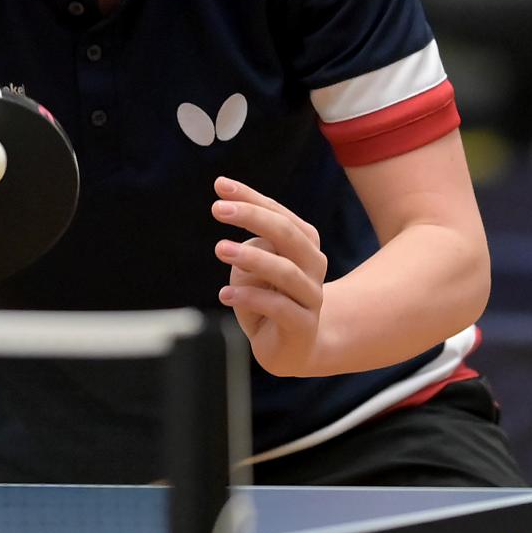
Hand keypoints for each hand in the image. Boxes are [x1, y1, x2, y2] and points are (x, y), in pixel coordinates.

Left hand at [212, 176, 328, 376]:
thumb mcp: (254, 268)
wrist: (292, 347)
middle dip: (252, 216)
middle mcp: (314, 264)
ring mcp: (312, 295)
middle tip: (218, 209)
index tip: (219, 185)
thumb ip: (252, 249)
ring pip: (284, 270)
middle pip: (287, 233)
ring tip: (220, 248)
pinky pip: (278, 306)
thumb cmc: (268, 297)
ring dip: (250, 257)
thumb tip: (238, 246)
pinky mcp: (303, 325)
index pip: (277, 213)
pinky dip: (250, 297)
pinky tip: (225, 293)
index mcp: (304, 242)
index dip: (250, 197)